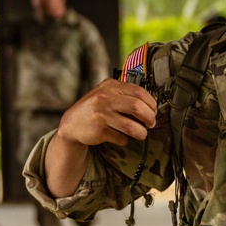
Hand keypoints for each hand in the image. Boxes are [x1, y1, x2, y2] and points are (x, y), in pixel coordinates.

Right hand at [45, 78, 156, 197]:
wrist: (72, 123)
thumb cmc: (96, 108)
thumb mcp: (107, 93)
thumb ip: (126, 95)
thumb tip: (151, 107)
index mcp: (111, 86)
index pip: (139, 92)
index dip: (151, 103)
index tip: (153, 111)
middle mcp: (105, 98)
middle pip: (137, 107)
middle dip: (149, 118)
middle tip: (151, 124)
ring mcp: (101, 114)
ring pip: (132, 126)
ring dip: (141, 133)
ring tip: (141, 134)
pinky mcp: (99, 130)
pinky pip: (121, 138)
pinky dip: (126, 140)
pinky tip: (121, 137)